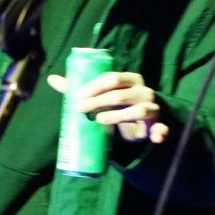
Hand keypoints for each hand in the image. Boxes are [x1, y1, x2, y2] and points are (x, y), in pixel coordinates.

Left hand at [47, 71, 169, 144]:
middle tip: (80, 108)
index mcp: (131, 79)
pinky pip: (162, 128)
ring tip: (100, 121)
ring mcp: (153, 108)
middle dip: (99, 101)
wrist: (141, 123)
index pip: (113, 78)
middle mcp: (144, 91)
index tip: (79, 95)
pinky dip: (161, 132)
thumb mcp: (102, 95)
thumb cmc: (118, 105)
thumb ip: (80, 88)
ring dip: (119, 116)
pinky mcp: (158, 125)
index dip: (96, 86)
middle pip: (121, 94)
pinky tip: (155, 137)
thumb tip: (52, 79)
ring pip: (139, 110)